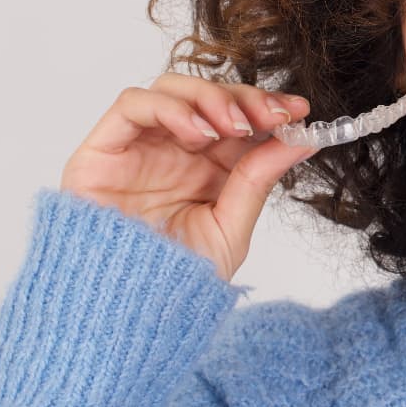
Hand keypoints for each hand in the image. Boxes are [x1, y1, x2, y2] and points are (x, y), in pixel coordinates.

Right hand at [59, 72, 317, 281]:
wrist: (123, 318)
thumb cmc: (173, 282)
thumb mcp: (230, 227)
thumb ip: (260, 179)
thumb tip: (304, 140)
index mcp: (207, 168)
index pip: (239, 117)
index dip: (269, 106)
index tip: (300, 110)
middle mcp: (173, 152)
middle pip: (209, 96)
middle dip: (246, 98)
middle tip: (273, 115)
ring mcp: (138, 148)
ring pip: (172, 88)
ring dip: (211, 97)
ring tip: (236, 127)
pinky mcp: (101, 151)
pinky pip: (132, 105)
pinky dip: (170, 108)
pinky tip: (199, 134)